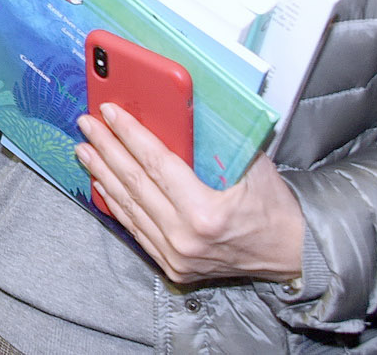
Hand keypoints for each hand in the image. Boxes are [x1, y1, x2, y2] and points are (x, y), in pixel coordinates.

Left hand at [76, 104, 305, 286]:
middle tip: (87, 125)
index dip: (129, 135)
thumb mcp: (251, 166)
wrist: (291, 253)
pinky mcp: (173, 266)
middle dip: (106, 149)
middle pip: (135, 183)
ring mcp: (176, 256)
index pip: (156, 163)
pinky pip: (136, 229)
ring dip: (103, 174)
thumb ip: (216, 142)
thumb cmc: (273, 206)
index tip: (110, 113)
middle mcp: (185, 238)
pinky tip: (102, 183)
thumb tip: (179, 109)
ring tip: (85, 150)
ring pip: (129, 207)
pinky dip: (117, 204)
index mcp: (205, 212)